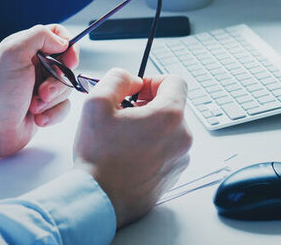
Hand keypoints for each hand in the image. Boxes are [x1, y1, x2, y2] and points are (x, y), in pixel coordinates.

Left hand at [0, 24, 78, 157]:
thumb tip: (63, 41)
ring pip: (66, 85)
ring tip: (34, 106)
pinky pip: (64, 106)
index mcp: (26, 48)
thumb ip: (39, 35)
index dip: (68, 46)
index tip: (69, 60)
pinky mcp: (45, 105)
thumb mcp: (13, 54)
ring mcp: (40, 85)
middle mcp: (33, 65)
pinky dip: (54, 113)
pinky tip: (38, 118)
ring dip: (53, 99)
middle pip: (66, 63)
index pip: (57, 34)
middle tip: (43, 91)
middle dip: (58, 80)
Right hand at [73, 69, 191, 227]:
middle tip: (125, 114)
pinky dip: (153, 145)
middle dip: (149, 104)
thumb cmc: (98, 157)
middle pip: (173, 105)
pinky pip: (168, 148)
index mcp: (170, 116)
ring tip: (125, 136)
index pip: (176, 81)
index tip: (138, 91)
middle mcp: (182, 137)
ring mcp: (180, 158)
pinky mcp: (174, 174)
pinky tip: (130, 154)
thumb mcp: (97, 102)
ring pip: (170, 127)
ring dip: (150, 125)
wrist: (97, 201)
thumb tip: (132, 80)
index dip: (154, 80)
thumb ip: (118, 79)